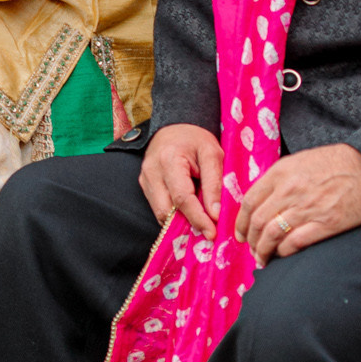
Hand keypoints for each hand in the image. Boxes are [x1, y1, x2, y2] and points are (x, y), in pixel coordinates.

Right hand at [139, 121, 226, 239]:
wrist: (174, 127)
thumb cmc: (196, 140)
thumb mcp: (212, 154)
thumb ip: (214, 183)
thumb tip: (215, 215)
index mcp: (169, 159)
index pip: (182, 198)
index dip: (198, 218)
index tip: (212, 233)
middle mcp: (152, 171)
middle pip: (166, 210)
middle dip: (188, 225)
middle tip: (208, 232)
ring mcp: (145, 179)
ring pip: (160, 213)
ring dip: (180, 222)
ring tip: (200, 222)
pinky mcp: (145, 185)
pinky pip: (158, 208)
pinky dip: (174, 216)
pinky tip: (189, 214)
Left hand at [237, 142, 360, 259]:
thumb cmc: (332, 163)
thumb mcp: (297, 162)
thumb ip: (278, 179)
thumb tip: (262, 201)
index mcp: (279, 173)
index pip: (249, 201)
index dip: (240, 222)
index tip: (240, 234)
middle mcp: (288, 191)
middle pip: (258, 221)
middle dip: (251, 240)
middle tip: (251, 250)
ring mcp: (306, 208)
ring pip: (273, 234)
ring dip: (264, 250)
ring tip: (263, 259)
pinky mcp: (325, 224)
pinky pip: (295, 242)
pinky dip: (284, 251)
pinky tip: (283, 255)